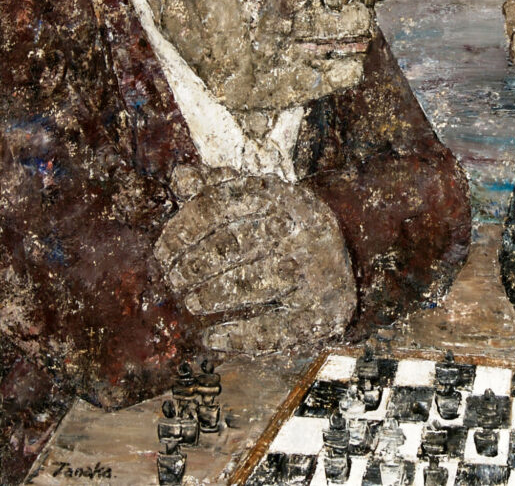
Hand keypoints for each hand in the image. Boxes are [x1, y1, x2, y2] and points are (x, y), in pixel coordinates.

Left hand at [154, 175, 355, 353]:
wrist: (351, 257)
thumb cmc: (285, 227)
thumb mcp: (260, 201)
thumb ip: (218, 188)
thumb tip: (181, 177)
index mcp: (284, 199)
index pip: (222, 205)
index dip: (185, 229)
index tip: (164, 253)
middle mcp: (305, 229)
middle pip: (237, 243)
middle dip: (197, 265)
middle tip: (176, 281)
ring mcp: (319, 270)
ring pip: (259, 283)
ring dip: (216, 295)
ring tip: (192, 302)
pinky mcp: (326, 309)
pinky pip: (280, 327)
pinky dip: (241, 336)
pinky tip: (213, 338)